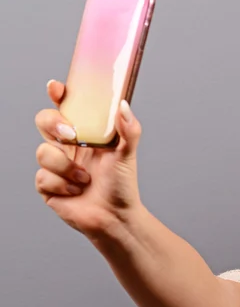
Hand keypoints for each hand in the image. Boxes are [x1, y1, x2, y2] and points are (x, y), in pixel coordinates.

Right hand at [35, 80, 144, 237]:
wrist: (115, 218)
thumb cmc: (123, 186)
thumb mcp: (128, 155)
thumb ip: (129, 130)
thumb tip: (124, 105)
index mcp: (86, 134)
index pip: (67, 107)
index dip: (58, 95)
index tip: (57, 88)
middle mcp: (68, 146)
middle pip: (44, 121)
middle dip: (53, 124)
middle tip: (72, 135)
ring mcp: (55, 165)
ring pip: (43, 152)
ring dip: (67, 167)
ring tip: (86, 179)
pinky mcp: (47, 185)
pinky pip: (43, 177)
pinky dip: (62, 185)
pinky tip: (76, 192)